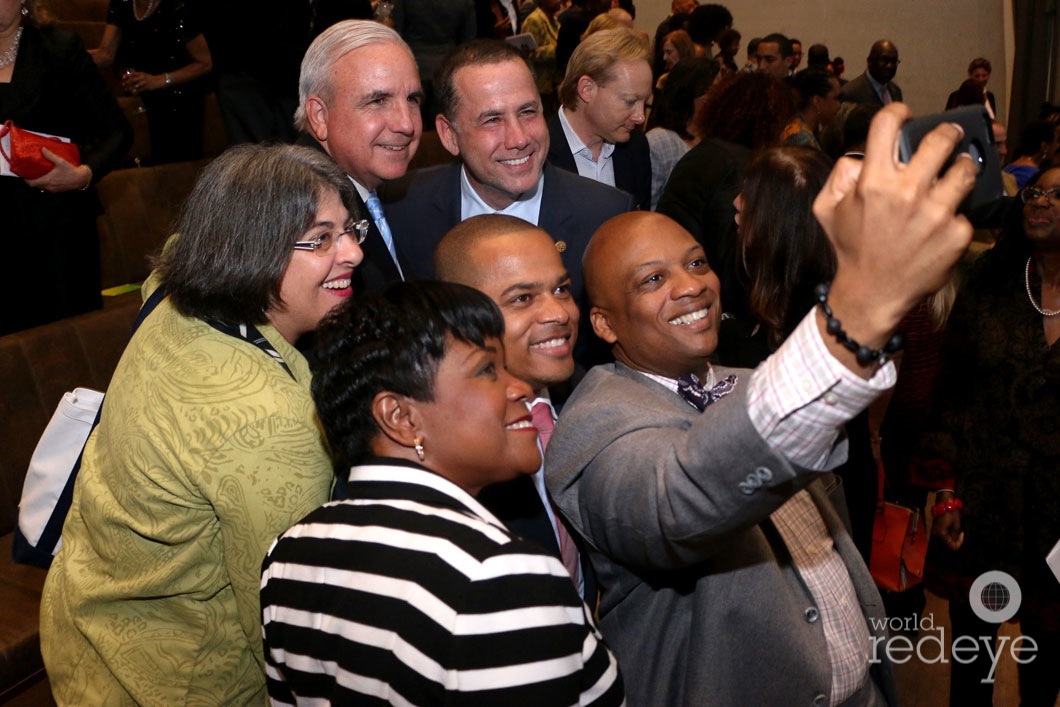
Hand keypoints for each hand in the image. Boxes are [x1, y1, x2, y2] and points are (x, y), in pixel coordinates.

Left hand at [25, 148, 91, 192]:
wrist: (82, 178)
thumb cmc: (72, 171)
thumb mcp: (61, 161)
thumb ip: (50, 155)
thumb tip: (43, 149)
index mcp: (48, 180)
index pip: (32, 183)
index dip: (26, 179)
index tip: (24, 174)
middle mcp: (50, 186)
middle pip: (36, 185)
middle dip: (32, 180)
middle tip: (31, 173)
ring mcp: (54, 189)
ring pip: (42, 187)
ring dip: (39, 182)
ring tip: (39, 175)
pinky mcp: (58, 190)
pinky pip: (48, 188)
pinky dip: (46, 184)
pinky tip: (48, 178)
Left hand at [121, 69, 157, 93]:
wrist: (158, 81)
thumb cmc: (150, 78)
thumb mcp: (144, 74)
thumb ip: (138, 75)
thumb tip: (131, 76)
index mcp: (141, 74)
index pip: (132, 74)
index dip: (127, 75)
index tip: (123, 77)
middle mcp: (142, 78)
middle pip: (133, 80)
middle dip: (127, 82)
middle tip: (123, 84)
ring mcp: (144, 83)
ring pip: (135, 85)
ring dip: (130, 88)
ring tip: (126, 89)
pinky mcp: (146, 87)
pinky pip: (139, 90)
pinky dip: (135, 91)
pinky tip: (132, 93)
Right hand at [812, 103, 976, 370]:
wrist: (872, 294)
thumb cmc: (850, 248)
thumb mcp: (825, 210)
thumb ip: (839, 174)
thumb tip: (862, 155)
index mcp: (872, 183)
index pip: (887, 125)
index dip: (898, 112)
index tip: (905, 116)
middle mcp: (907, 193)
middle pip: (941, 139)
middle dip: (946, 133)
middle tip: (948, 137)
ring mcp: (936, 213)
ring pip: (964, 170)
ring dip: (959, 168)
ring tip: (954, 175)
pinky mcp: (957, 234)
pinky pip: (964, 211)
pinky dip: (955, 215)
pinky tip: (941, 225)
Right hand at [932, 508, 963, 550]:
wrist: (944, 504)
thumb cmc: (951, 514)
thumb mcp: (957, 525)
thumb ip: (956, 536)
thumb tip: (956, 541)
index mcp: (941, 535)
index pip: (952, 546)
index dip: (959, 543)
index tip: (962, 534)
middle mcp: (936, 535)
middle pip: (947, 544)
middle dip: (955, 540)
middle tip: (960, 533)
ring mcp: (935, 532)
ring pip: (945, 540)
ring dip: (952, 537)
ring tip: (957, 530)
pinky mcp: (936, 528)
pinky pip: (943, 535)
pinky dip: (948, 534)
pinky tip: (952, 528)